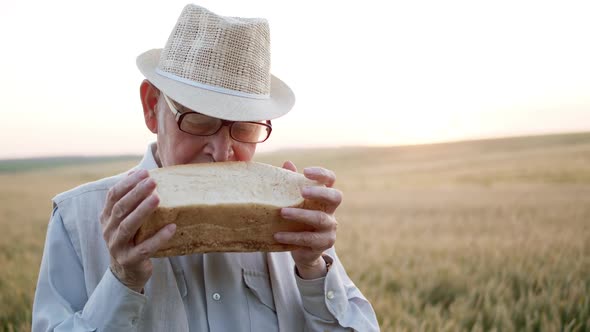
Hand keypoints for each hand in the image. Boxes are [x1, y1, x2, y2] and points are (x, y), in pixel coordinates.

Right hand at [100, 169, 175, 291]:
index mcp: (107, 217)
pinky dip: (158, 237)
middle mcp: (109, 230)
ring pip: (128, 226)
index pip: (113, 196)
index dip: (127, 183)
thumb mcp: (128, 219)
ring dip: (143, 211)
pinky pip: (145, 248)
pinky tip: (171, 227)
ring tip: (158, 198)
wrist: (127, 272)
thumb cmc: (132, 239)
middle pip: (121, 208)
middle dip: (136, 193)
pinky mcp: (130, 260)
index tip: (143, 172)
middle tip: (153, 181)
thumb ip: (132, 201)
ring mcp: (117, 246)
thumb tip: (143, 173)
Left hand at [274, 161, 341, 278]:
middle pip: (335, 197)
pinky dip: (292, 236)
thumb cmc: (298, 222)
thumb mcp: (293, 203)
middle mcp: (331, 211)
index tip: (305, 172)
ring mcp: (329, 228)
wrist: (303, 251)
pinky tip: (277, 235)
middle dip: (319, 192)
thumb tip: (287, 163)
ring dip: (301, 215)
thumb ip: (291, 184)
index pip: (331, 180)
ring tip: (282, 212)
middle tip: (302, 191)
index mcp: (324, 198)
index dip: (321, 174)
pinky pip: (308, 239)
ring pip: (320, 219)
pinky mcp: (324, 244)